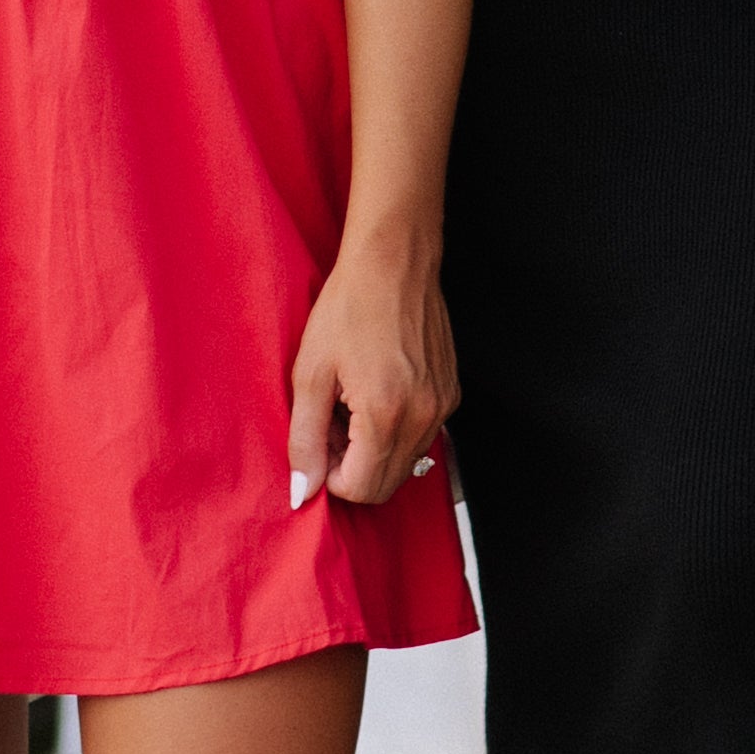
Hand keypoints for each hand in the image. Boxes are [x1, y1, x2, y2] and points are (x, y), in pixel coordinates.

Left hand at [285, 232, 457, 511]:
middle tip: (332, 422)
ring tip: (351, 404)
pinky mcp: (450, 394)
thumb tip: (304, 491)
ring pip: (405, 464)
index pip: (360, 489)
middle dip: (352, 467)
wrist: (394, 262)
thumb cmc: (349, 306)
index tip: (318, 438)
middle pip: (386, 485)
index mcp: (386, 415)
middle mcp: (423, 418)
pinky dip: (396, 430)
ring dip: (374, 450)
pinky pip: (421, 437)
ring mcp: (442, 407)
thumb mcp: (310, 373)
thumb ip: (305, 439)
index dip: (330, 474)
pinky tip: (376, 390)